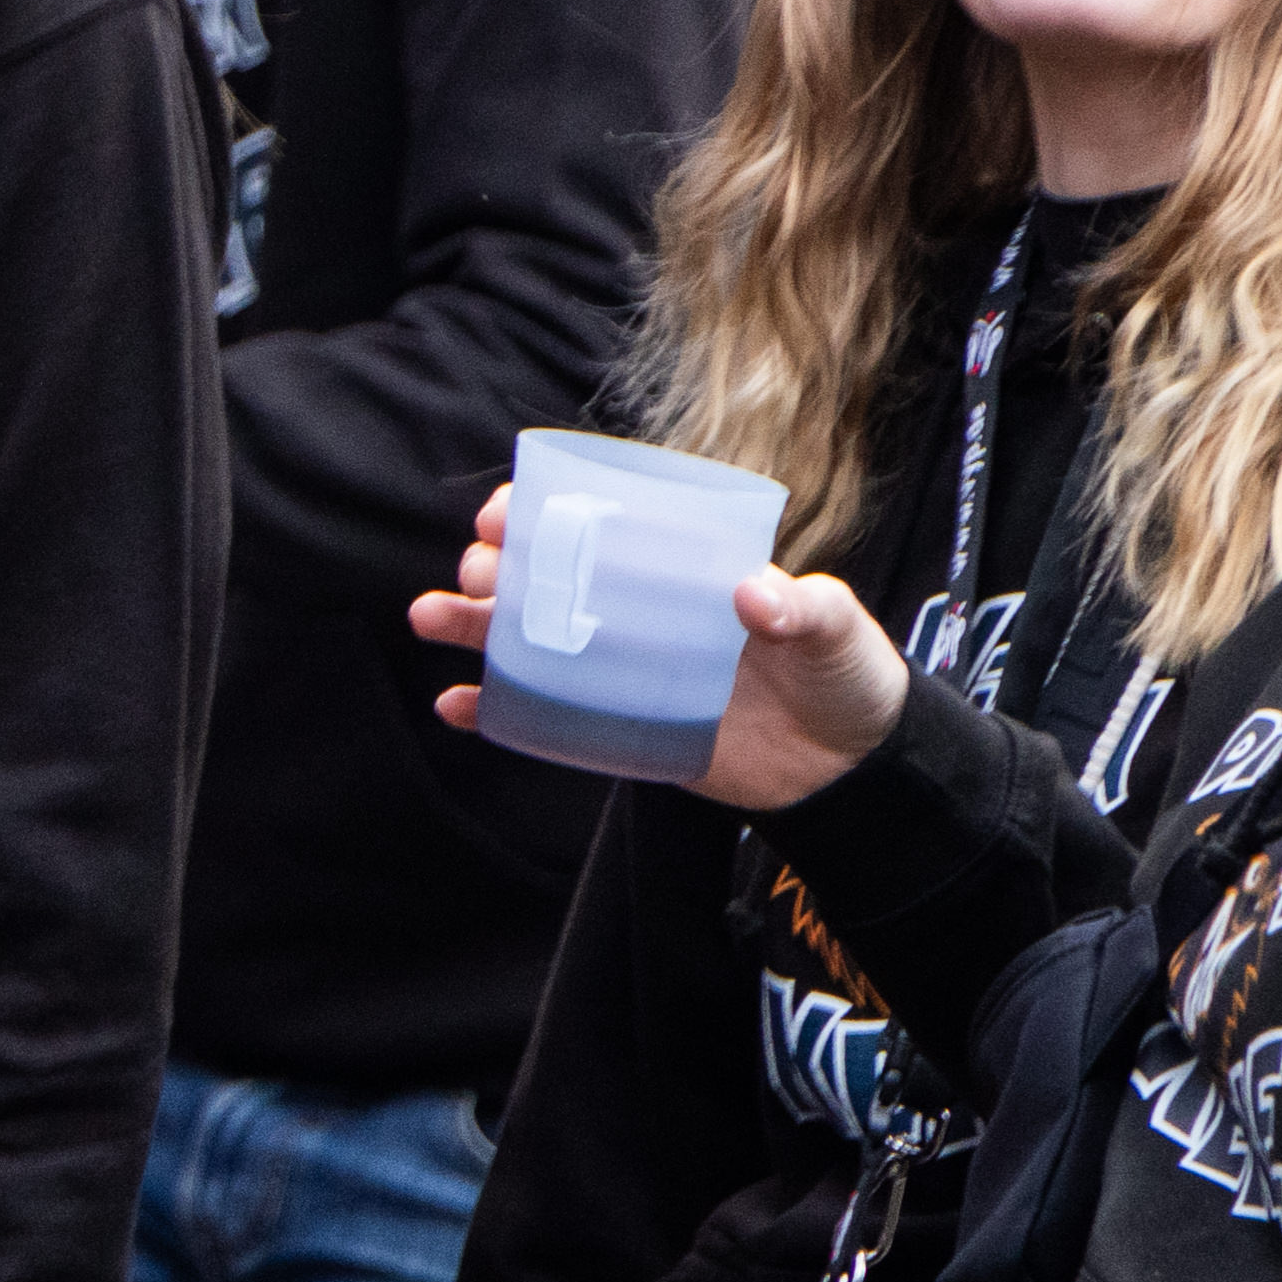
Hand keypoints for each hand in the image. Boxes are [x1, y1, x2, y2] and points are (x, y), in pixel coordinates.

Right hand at [408, 482, 914, 813]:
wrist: (852, 773)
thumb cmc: (848, 676)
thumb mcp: (839, 629)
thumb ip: (805, 607)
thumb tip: (751, 592)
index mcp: (682, 564)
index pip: (601, 520)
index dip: (542, 507)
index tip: (503, 510)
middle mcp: (641, 607)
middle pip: (549, 573)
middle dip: (496, 564)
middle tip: (476, 571)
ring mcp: (623, 666)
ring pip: (530, 637)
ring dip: (473, 625)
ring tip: (429, 616)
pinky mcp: (616, 725)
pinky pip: (542, 715)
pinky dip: (494, 710)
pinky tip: (455, 704)